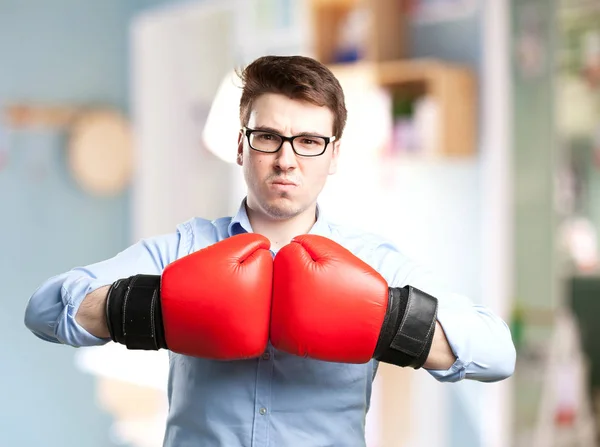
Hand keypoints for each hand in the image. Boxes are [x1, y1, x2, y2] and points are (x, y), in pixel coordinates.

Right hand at [106, 233, 272, 359]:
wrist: (161, 314)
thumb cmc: (191, 279)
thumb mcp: (222, 251)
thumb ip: (253, 243)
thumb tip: (271, 248)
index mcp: (263, 291)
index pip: (266, 263)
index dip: (242, 260)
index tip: (223, 271)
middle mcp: (265, 320)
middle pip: (268, 286)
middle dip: (247, 280)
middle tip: (220, 288)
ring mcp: (256, 339)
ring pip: (261, 305)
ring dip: (244, 300)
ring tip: (219, 302)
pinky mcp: (246, 350)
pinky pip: (251, 325)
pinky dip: (237, 319)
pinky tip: (221, 316)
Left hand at [270, 235, 437, 367]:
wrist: (379, 325)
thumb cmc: (358, 286)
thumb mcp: (334, 253)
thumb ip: (305, 242)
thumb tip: (286, 246)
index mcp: (290, 276)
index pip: (285, 255)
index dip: (308, 258)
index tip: (325, 271)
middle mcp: (280, 304)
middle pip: (278, 277)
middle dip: (298, 277)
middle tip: (324, 288)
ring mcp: (282, 327)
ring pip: (279, 298)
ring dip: (295, 297)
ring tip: (322, 303)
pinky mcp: (287, 343)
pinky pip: (282, 321)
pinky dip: (296, 316)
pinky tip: (316, 317)